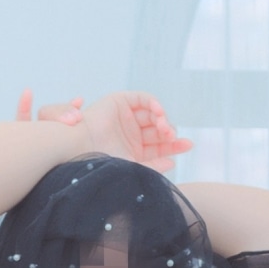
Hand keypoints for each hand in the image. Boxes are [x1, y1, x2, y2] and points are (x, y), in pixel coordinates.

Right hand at [17, 87, 191, 174]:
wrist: (81, 149)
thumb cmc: (102, 163)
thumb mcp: (132, 168)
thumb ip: (153, 167)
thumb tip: (172, 162)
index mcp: (133, 151)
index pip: (158, 148)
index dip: (173, 146)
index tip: (187, 146)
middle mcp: (131, 134)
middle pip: (158, 131)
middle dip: (170, 133)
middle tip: (175, 139)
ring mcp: (126, 117)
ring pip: (153, 115)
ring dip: (162, 119)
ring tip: (166, 129)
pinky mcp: (120, 101)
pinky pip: (143, 99)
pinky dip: (154, 104)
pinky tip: (159, 114)